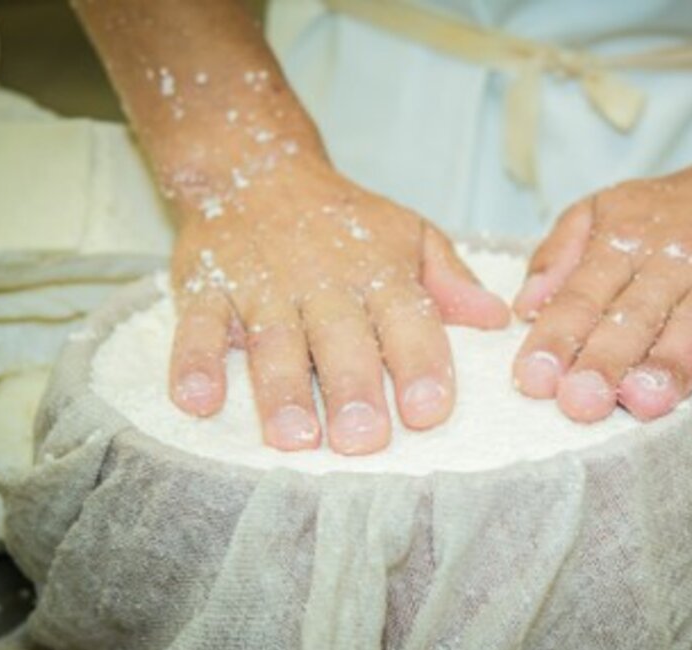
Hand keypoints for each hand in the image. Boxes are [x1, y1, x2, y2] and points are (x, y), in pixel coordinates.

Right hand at [168, 163, 508, 453]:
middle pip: (340, 338)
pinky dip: (194, 362)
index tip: (428, 411)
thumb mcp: (410, 235)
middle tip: (363, 440)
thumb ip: (450, 281)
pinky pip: (197, 326)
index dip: (420, 363)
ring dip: (281, 390)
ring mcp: (262, 285)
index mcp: (380, 273)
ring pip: (273, 340)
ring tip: (293, 438)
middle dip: (353, 388)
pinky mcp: (205, 286)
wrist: (257, 166)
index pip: (408, 319)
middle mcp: (324, 282)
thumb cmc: (346, 220)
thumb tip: (498, 319)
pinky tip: (197, 401)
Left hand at [512, 155, 691, 422]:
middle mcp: (676, 260)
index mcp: (625, 241)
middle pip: (636, 315)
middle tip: (580, 403)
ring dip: (672, 365)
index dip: (558, 337)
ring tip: (645, 403)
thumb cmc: (667, 213)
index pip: (583, 295)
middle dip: (607, 360)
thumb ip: (557, 254)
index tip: (534, 380)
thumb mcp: (601, 211)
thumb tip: (523, 307)